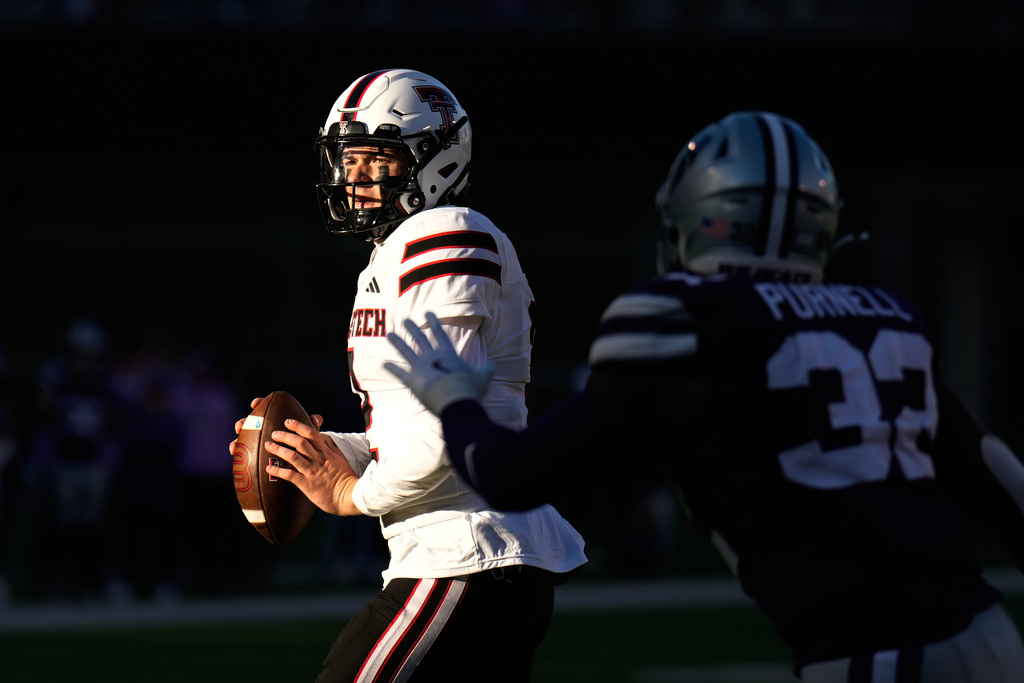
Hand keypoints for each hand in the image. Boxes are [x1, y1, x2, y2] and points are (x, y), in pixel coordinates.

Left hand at [232, 401, 361, 516]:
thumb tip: (322, 439)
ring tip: (268, 446)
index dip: (298, 426)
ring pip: (293, 456)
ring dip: (278, 449)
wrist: (350, 495)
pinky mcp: (307, 484)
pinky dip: (278, 470)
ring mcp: (312, 471)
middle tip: (274, 433)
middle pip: (299, 442)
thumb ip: (330, 448)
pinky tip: (269, 468)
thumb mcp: (340, 458)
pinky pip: (290, 475)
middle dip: (285, 436)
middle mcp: (318, 459)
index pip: (311, 434)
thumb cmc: (345, 478)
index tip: (288, 422)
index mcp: (326, 452)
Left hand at [384, 311, 492, 415]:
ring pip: (406, 351)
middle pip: (420, 340)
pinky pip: (400, 373)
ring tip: (389, 334)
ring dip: (397, 342)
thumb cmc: (469, 389)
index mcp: (448, 355)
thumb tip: (492, 366)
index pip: (440, 335)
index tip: (428, 313)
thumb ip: (486, 370)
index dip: (434, 323)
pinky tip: (383, 364)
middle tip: (405, 320)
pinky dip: (391, 369)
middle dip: (412, 329)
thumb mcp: (482, 378)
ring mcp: (420, 368)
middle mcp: (432, 358)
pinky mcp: (413, 381)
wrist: (455, 400)